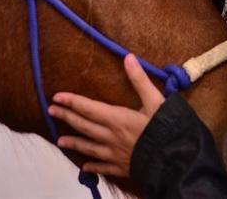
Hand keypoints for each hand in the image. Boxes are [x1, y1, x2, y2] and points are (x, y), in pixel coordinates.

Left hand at [48, 53, 164, 176]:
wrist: (175, 160)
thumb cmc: (166, 129)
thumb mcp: (155, 100)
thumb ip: (140, 79)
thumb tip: (128, 57)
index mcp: (117, 118)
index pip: (88, 107)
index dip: (72, 101)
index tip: (57, 97)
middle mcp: (111, 137)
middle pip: (84, 126)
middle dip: (67, 117)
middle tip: (51, 111)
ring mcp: (115, 154)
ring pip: (89, 147)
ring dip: (74, 143)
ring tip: (60, 141)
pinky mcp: (123, 168)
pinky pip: (103, 167)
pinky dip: (93, 166)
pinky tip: (85, 167)